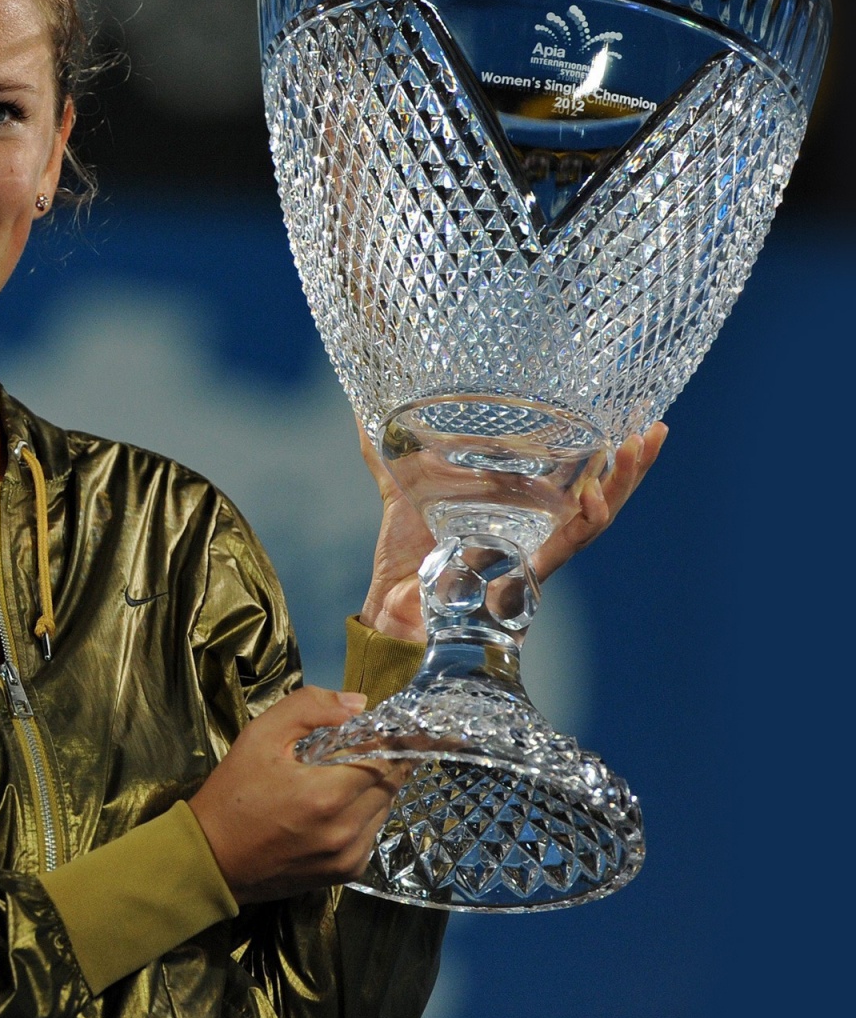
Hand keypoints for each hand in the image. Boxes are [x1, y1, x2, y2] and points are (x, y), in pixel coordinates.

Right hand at [188, 686, 411, 903]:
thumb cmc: (233, 793)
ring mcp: (348, 857)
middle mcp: (346, 830)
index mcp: (327, 795)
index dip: (389, 739)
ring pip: (385, 809)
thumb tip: (358, 703)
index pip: (385, 759)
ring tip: (345, 773)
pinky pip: (372, 833)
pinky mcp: (345, 873)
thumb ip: (309, 708)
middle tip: (365, 744)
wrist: (213, 859)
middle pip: (391, 784)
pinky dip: (365, 814)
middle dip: (385, 759)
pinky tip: (338, 805)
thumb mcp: (260, 736)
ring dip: (376, 787)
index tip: (384, 727)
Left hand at [357, 419, 667, 642]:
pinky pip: (566, 548)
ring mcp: (537, 551)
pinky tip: (598, 499)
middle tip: (657, 427)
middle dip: (631, 464)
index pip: (572, 472)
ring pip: (595, 517)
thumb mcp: (401, 489)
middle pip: (598, 491)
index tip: (626, 412)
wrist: (393, 605)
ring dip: (621, 484)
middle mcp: (537, 528)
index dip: (600, 447)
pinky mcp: (528, 573)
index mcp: (518, 506)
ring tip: (639, 447)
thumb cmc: (406, 555)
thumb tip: (361, 412)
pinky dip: (585, 523)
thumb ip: (387, 453)